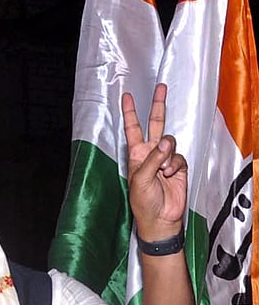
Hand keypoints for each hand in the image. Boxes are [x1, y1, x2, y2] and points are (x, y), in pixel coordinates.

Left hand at [122, 83, 188, 239]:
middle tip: (161, 87)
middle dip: (158, 106)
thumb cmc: (143, 200)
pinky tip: (170, 175)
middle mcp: (150, 153)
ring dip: (167, 155)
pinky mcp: (178, 166)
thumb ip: (153, 159)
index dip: (130, 112)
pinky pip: (179, 157)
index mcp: (136, 154)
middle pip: (155, 124)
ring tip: (163, 171)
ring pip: (170, 142)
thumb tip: (166, 142)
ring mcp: (165, 158)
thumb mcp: (141, 178)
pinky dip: (175, 165)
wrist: (160, 217)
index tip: (127, 96)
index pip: (132, 128)